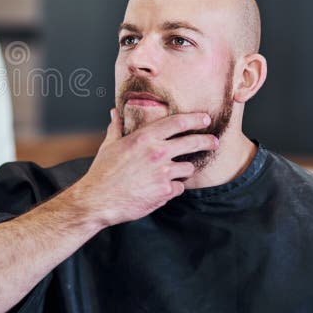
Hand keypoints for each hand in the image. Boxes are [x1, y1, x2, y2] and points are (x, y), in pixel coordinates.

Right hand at [74, 109, 217, 227]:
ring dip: (183, 169)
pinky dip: (173, 188)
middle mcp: (157, 153)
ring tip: (173, 172)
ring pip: (188, 167)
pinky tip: (161, 189)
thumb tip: (115, 113)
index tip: (204, 118)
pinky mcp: (166, 191)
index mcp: (144, 138)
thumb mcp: (109, 145)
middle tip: (213, 142)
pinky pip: (179, 187)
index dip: (194, 119)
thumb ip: (116, 127)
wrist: (98, 199)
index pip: (177, 122)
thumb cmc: (102, 172)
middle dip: (207, 141)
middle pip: (193, 142)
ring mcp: (164, 173)